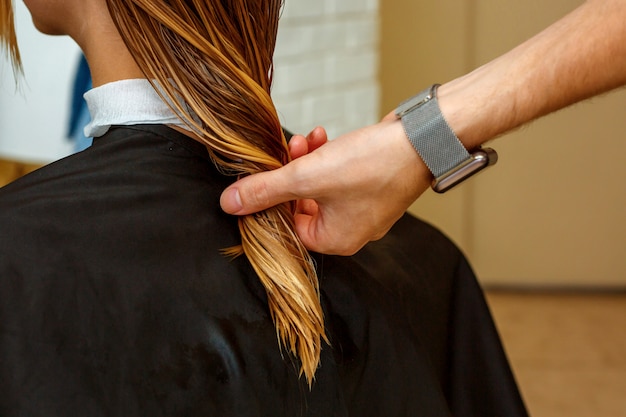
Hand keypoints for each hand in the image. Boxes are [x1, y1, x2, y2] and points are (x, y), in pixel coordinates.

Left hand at [220, 117, 430, 254]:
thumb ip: (264, 190)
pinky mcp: (372, 186)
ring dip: (307, 161)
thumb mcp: (307, 176)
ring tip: (307, 138)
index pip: (288, 228)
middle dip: (290, 174)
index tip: (262, 176)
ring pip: (319, 187)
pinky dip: (327, 158)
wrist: (423, 139)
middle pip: (302, 205)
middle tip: (288, 149)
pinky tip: (324, 136)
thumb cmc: (372, 165)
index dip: (271, 201)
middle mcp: (351, 230)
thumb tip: (229, 204)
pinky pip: (338, 177)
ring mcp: (364, 208)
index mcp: (336, 240)